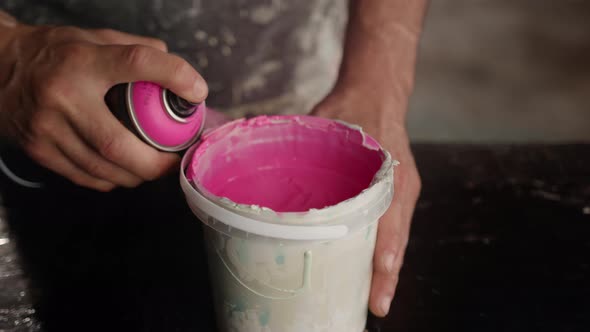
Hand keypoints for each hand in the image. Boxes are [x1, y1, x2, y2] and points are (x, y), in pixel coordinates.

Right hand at [0, 24, 207, 190]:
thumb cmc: (52, 53)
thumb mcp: (92, 38)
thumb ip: (134, 50)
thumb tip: (175, 72)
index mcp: (82, 61)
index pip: (136, 63)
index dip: (174, 76)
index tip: (197, 91)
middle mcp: (63, 96)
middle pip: (120, 145)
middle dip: (157, 163)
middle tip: (175, 160)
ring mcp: (48, 128)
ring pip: (104, 169)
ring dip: (138, 175)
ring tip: (154, 167)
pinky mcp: (39, 150)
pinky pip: (86, 177)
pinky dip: (113, 180)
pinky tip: (124, 172)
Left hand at [312, 87, 420, 316]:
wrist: (378, 90)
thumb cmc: (354, 104)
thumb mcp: (328, 119)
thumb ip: (301, 141)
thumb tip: (258, 160)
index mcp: (389, 168)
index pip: (392, 214)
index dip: (386, 245)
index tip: (380, 270)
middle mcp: (398, 185)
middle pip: (397, 236)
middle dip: (387, 273)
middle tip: (375, 304)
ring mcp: (398, 191)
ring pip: (395, 237)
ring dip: (385, 267)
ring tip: (371, 297)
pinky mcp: (392, 194)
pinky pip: (389, 227)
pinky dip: (380, 249)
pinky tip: (364, 268)